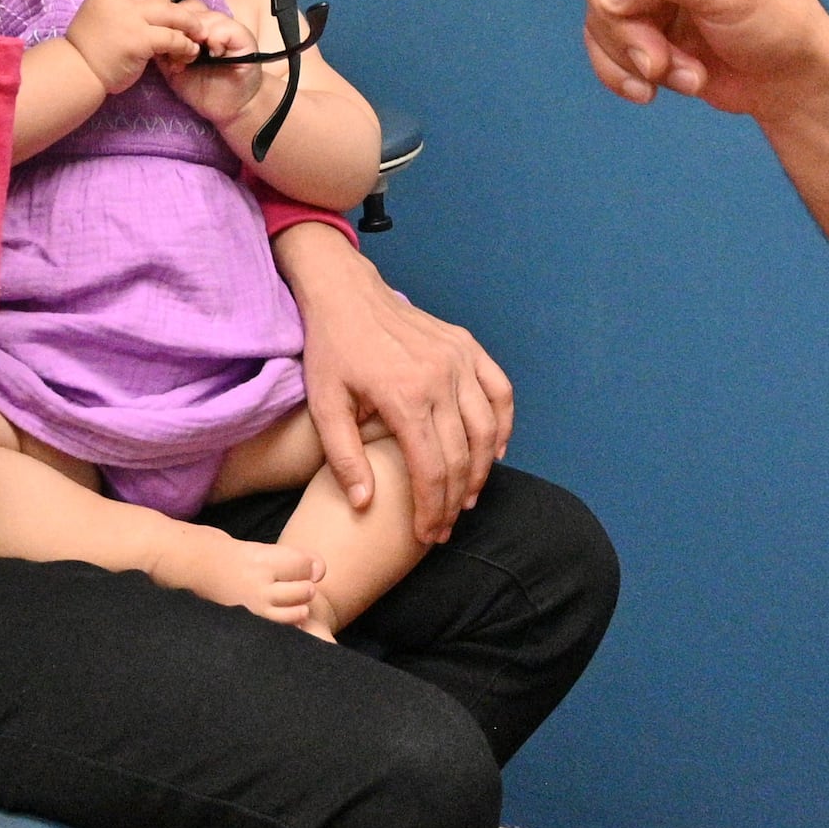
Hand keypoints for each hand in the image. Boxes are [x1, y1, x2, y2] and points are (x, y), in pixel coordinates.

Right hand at [61, 0, 249, 99]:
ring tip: (197, 34)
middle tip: (178, 23)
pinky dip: (184, 45)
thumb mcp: (98, 10)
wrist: (77, 69)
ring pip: (172, 13)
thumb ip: (119, 1)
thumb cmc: (89, 45)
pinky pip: (172, 37)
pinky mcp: (140, 39)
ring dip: (190, 24)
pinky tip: (188, 51)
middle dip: (172, 7)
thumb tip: (152, 2)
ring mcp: (130, 17)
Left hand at [165, 0, 276, 131]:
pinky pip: (226, 29)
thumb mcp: (174, 68)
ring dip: (197, 37)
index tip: (164, 50)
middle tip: (178, 56)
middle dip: (180, 31)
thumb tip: (150, 36)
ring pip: (207, 17)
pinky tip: (214, 55)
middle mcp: (211, 24)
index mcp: (193, 30)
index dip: (169, 26)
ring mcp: (228, 29)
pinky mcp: (243, 38)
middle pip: (191, 10)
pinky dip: (216, 40)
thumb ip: (164, 50)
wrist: (228, 108)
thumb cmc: (201, 89)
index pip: (178, 12)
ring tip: (193, 59)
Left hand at [277, 224, 510, 542]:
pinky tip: (494, 450)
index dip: (433, 509)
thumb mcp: (325, 406)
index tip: (428, 534)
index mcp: (404, 396)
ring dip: (482, 469)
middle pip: (461, 455)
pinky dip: (503, 424)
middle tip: (446, 526)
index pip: (431, 469)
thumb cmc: (332, 351)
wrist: (346, 293)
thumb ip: (344, 458)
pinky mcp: (467, 346)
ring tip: (467, 498)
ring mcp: (459, 358)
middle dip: (456, 499)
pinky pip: (499, 391)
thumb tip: (364, 505)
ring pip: (487, 428)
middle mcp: (440, 377)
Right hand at [499, 0, 828, 117]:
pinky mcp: (637, 27)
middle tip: (668, 48)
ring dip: (633, 53)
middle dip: (626, 18)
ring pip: (595, 13)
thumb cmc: (775, 16)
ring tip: (681, 68)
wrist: (785, 80)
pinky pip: (598, 46)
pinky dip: (623, 73)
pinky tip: (659, 88)